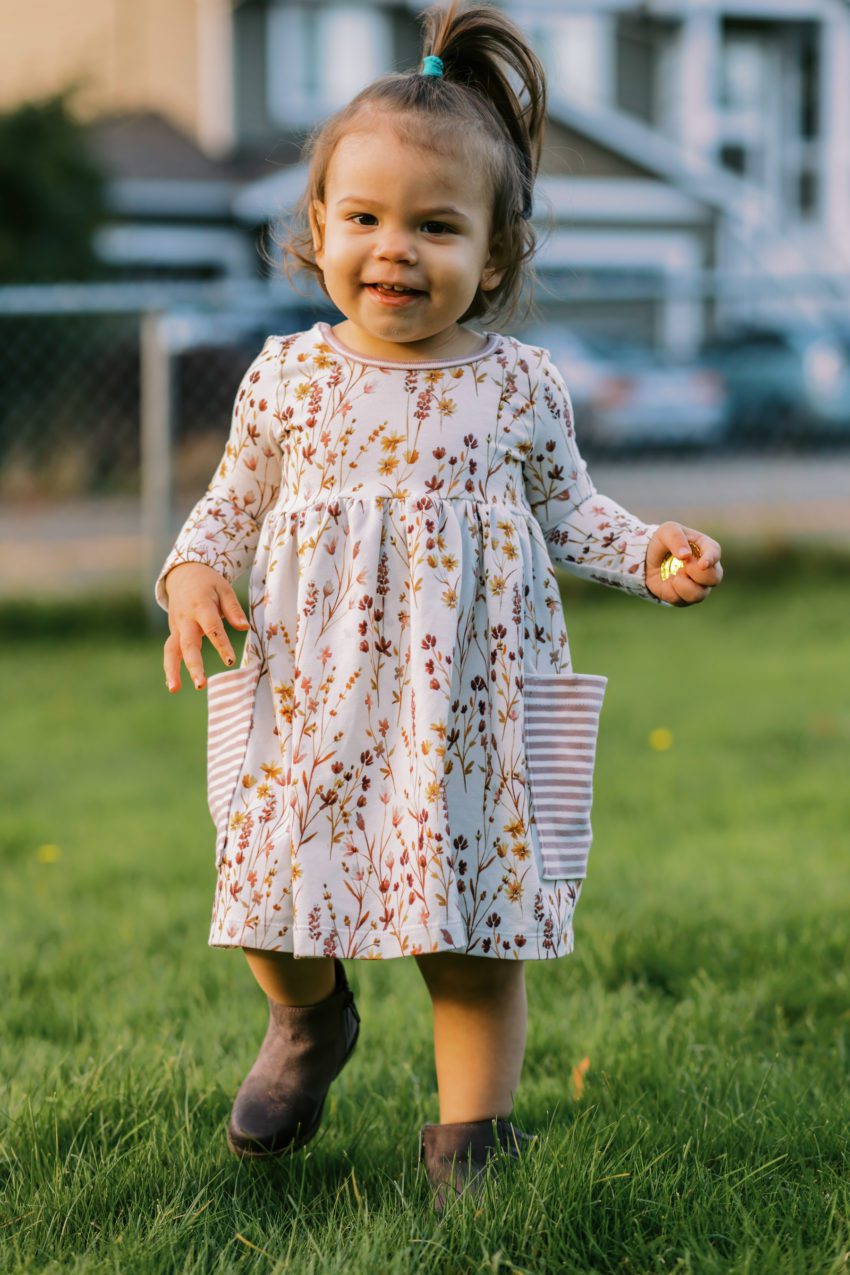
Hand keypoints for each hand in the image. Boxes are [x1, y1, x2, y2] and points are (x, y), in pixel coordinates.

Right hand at [162, 562, 249, 691]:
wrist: (184, 575)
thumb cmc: (208, 584)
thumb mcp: (224, 589)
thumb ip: (233, 609)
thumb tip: (244, 628)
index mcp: (201, 606)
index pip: (212, 628)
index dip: (221, 645)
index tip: (230, 661)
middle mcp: (186, 619)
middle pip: (188, 644)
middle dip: (193, 665)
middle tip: (200, 684)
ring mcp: (177, 627)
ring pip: (171, 650)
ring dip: (172, 670)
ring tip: (174, 689)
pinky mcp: (173, 633)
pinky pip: (170, 651)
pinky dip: (170, 668)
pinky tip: (173, 685)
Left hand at [645, 522, 723, 605]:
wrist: (647, 559)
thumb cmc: (663, 542)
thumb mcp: (667, 531)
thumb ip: (676, 539)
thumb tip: (685, 556)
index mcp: (705, 548)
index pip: (715, 553)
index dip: (711, 559)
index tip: (702, 564)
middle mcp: (707, 569)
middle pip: (715, 578)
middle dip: (699, 574)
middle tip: (683, 566)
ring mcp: (698, 585)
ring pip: (700, 595)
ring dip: (685, 586)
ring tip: (674, 576)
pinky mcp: (685, 598)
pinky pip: (683, 601)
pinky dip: (672, 592)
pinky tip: (668, 582)